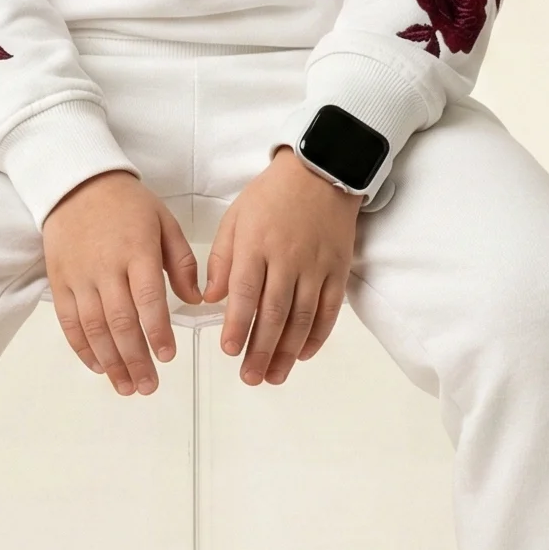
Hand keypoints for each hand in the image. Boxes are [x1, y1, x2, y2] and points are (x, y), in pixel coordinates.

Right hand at [42, 171, 202, 395]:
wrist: (76, 184)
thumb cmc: (127, 205)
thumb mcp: (164, 222)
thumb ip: (181, 261)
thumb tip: (196, 300)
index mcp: (137, 251)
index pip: (148, 299)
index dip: (157, 332)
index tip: (167, 357)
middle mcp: (106, 267)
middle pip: (120, 322)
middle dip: (136, 359)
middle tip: (149, 386)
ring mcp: (79, 276)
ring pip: (94, 328)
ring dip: (111, 361)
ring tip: (127, 386)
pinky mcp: (59, 281)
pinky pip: (68, 321)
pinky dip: (82, 348)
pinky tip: (99, 366)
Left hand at [202, 146, 359, 385]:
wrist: (320, 172)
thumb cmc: (271, 195)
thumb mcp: (235, 218)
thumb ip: (222, 259)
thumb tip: (211, 299)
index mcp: (257, 244)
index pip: (246, 292)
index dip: (238, 325)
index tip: (229, 350)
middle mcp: (288, 258)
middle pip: (275, 313)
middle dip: (261, 350)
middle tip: (250, 377)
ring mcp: (316, 266)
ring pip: (303, 317)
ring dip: (287, 352)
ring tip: (273, 376)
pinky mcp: (338, 270)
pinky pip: (330, 310)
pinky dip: (318, 335)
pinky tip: (303, 355)